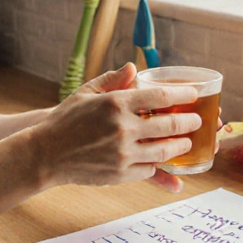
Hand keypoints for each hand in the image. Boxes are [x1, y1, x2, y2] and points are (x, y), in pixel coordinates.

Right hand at [32, 64, 201, 188]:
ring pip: (164, 151)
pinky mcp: (120, 174)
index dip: (182, 95)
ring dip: (180, 147)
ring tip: (186, 143)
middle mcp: (123, 128)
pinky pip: (149, 170)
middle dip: (189, 123)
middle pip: (169, 126)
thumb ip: (112, 80)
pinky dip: (157, 165)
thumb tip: (133, 68)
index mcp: (116, 103)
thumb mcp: (86, 92)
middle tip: (197, 121)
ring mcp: (123, 153)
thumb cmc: (65, 120)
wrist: (45, 154)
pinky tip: (163, 161)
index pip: (160, 97)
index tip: (193, 95)